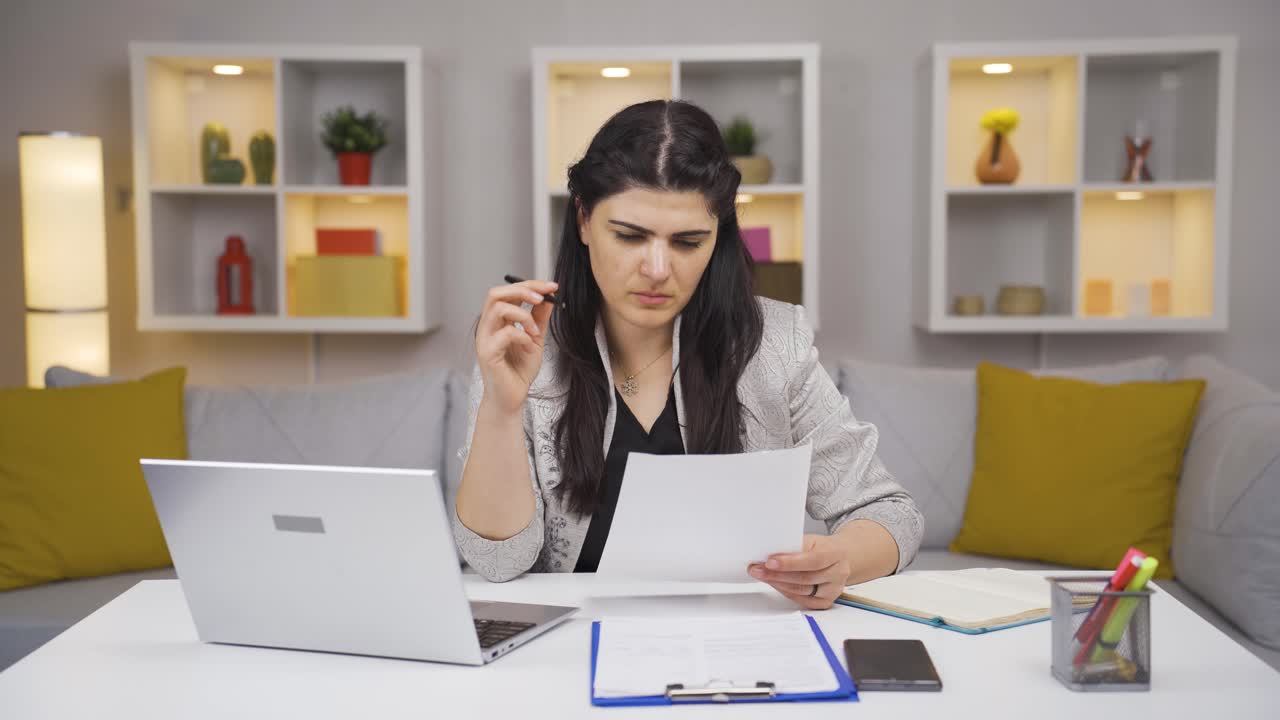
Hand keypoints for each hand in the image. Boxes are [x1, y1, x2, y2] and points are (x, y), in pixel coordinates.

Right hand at [475, 279, 557, 414]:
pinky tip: (529, 347)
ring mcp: (485, 339)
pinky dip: (523, 336)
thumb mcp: (535, 339)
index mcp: (497, 321)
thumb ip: (539, 319)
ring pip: (498, 308)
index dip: (530, 285)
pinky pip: (505, 333)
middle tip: (542, 297)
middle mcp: (487, 326)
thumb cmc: (519, 372)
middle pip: (496, 293)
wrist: (512, 398)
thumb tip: (549, 298)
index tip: (552, 287)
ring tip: (535, 331)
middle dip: (522, 290)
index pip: (508, 292)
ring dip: (523, 315)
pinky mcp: (487, 353)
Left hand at [748, 534, 851, 609]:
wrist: (840, 558)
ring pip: (802, 590)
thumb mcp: (811, 540)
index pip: (812, 560)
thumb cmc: (822, 548)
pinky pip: (803, 601)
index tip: (769, 561)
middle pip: (805, 578)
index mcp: (835, 553)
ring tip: (762, 576)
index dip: (789, 563)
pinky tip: (776, 584)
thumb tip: (769, 555)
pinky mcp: (826, 601)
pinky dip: (786, 592)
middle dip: (777, 574)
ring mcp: (833, 589)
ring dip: (778, 583)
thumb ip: (794, 547)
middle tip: (757, 569)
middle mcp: (838, 573)